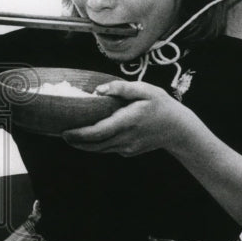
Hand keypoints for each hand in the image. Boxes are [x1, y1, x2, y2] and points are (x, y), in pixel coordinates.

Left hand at [61, 80, 199, 156]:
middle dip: (76, 142)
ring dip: (84, 145)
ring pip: (100, 150)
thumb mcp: (145, 90)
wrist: (179, 129)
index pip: (98, 133)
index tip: (64, 132)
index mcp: (127, 122)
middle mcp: (125, 139)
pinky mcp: (129, 152)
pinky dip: (97, 144)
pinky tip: (90, 136)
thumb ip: (121, 89)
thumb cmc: (161, 106)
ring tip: (70, 136)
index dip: (79, 135)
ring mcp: (127, 148)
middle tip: (61, 134)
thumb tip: (98, 90)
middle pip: (94, 145)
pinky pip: (108, 148)